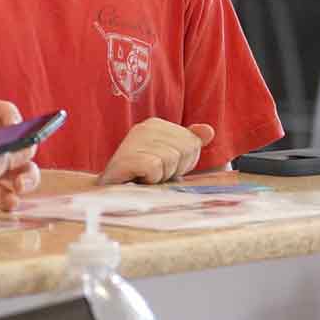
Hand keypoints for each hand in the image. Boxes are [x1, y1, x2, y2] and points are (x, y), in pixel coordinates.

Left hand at [0, 44, 40, 210]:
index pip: (3, 115)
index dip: (13, 118)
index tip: (13, 123)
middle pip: (18, 145)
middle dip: (26, 152)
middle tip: (22, 160)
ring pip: (15, 172)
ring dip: (25, 178)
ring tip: (20, 186)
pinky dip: (8, 200)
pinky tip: (10, 203)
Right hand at [98, 117, 214, 184]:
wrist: (110, 194)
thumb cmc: (142, 179)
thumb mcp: (172, 161)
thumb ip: (189, 144)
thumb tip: (209, 131)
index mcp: (157, 126)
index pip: (192, 143)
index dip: (183, 163)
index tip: (163, 169)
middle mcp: (145, 128)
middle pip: (184, 150)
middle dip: (174, 169)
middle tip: (154, 176)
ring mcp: (134, 141)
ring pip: (171, 159)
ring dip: (161, 176)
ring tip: (145, 178)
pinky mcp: (127, 156)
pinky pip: (155, 168)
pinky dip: (150, 179)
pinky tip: (138, 180)